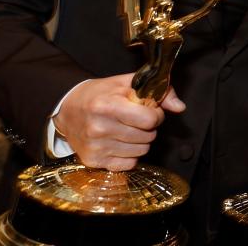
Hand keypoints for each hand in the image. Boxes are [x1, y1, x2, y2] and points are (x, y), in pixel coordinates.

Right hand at [53, 73, 185, 170]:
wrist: (67, 111)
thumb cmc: (100, 94)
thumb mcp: (127, 83)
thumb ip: (158, 91)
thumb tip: (180, 107)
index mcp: (107, 105)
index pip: (150, 119)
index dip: (156, 114)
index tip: (149, 110)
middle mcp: (99, 128)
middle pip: (147, 136)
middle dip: (148, 127)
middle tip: (136, 119)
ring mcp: (96, 147)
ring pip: (141, 151)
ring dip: (141, 141)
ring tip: (128, 130)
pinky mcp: (94, 161)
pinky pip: (129, 164)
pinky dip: (130, 155)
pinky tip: (120, 142)